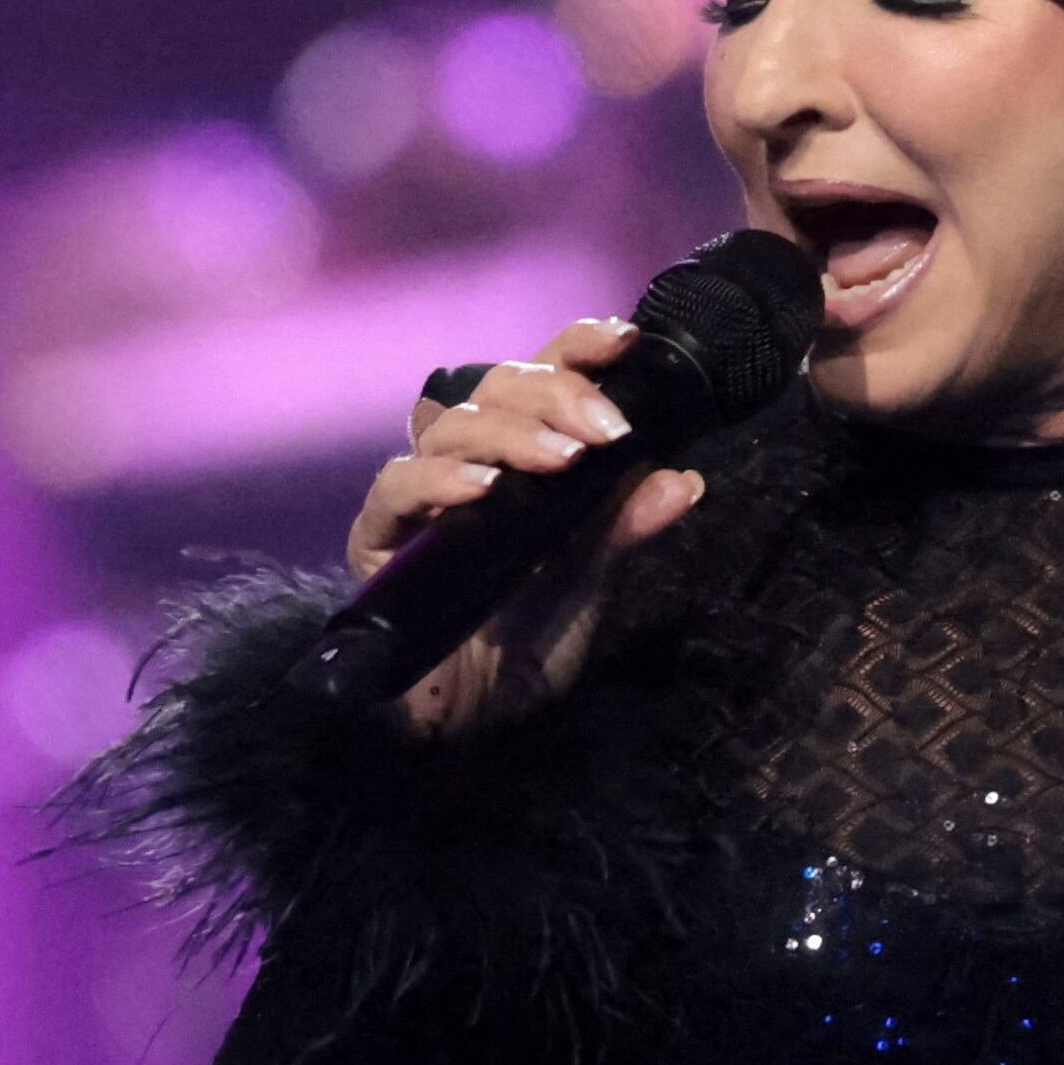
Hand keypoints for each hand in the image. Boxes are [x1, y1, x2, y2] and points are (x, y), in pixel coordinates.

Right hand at [347, 315, 706, 734]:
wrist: (476, 724)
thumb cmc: (528, 642)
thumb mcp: (592, 579)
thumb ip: (626, 526)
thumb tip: (685, 478)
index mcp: (523, 455)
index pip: (542, 374)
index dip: (578, 345)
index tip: (626, 340)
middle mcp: (468, 461)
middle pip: (497, 386)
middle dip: (557, 393)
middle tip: (606, 431)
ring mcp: (420, 497)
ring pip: (451, 424)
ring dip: (512, 433)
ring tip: (563, 461)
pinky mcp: (378, 539)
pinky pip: (396, 488)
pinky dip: (438, 479)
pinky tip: (483, 491)